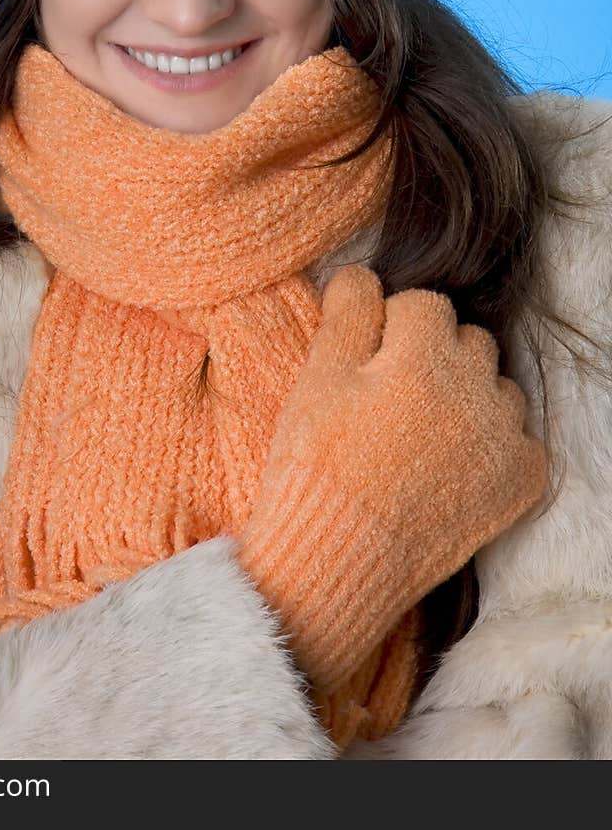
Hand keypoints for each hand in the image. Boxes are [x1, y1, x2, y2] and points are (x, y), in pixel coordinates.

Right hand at [236, 264, 548, 694]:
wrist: (337, 563)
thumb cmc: (316, 466)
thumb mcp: (316, 377)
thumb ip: (348, 311)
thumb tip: (366, 275)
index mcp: (424, 355)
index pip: (423, 304)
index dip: (388, 329)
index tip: (366, 366)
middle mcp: (478, 390)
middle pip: (468, 340)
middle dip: (434, 356)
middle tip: (390, 399)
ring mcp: (506, 439)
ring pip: (497, 386)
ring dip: (467, 397)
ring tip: (417, 435)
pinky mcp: (522, 482)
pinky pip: (518, 437)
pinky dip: (491, 444)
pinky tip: (447, 467)